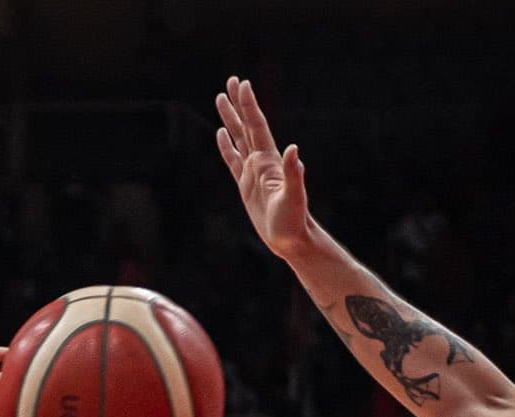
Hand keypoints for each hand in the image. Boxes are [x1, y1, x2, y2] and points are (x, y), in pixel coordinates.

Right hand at [215, 76, 313, 260]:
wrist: (291, 240)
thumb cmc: (294, 221)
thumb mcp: (294, 198)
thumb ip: (293, 174)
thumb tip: (293, 149)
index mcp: (269, 160)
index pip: (256, 126)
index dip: (249, 105)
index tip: (242, 83)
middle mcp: (261, 161)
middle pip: (246, 125)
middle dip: (239, 103)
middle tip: (232, 80)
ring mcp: (252, 172)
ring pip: (238, 138)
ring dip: (230, 118)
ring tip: (221, 98)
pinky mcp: (245, 185)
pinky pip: (232, 160)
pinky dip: (226, 146)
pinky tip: (220, 134)